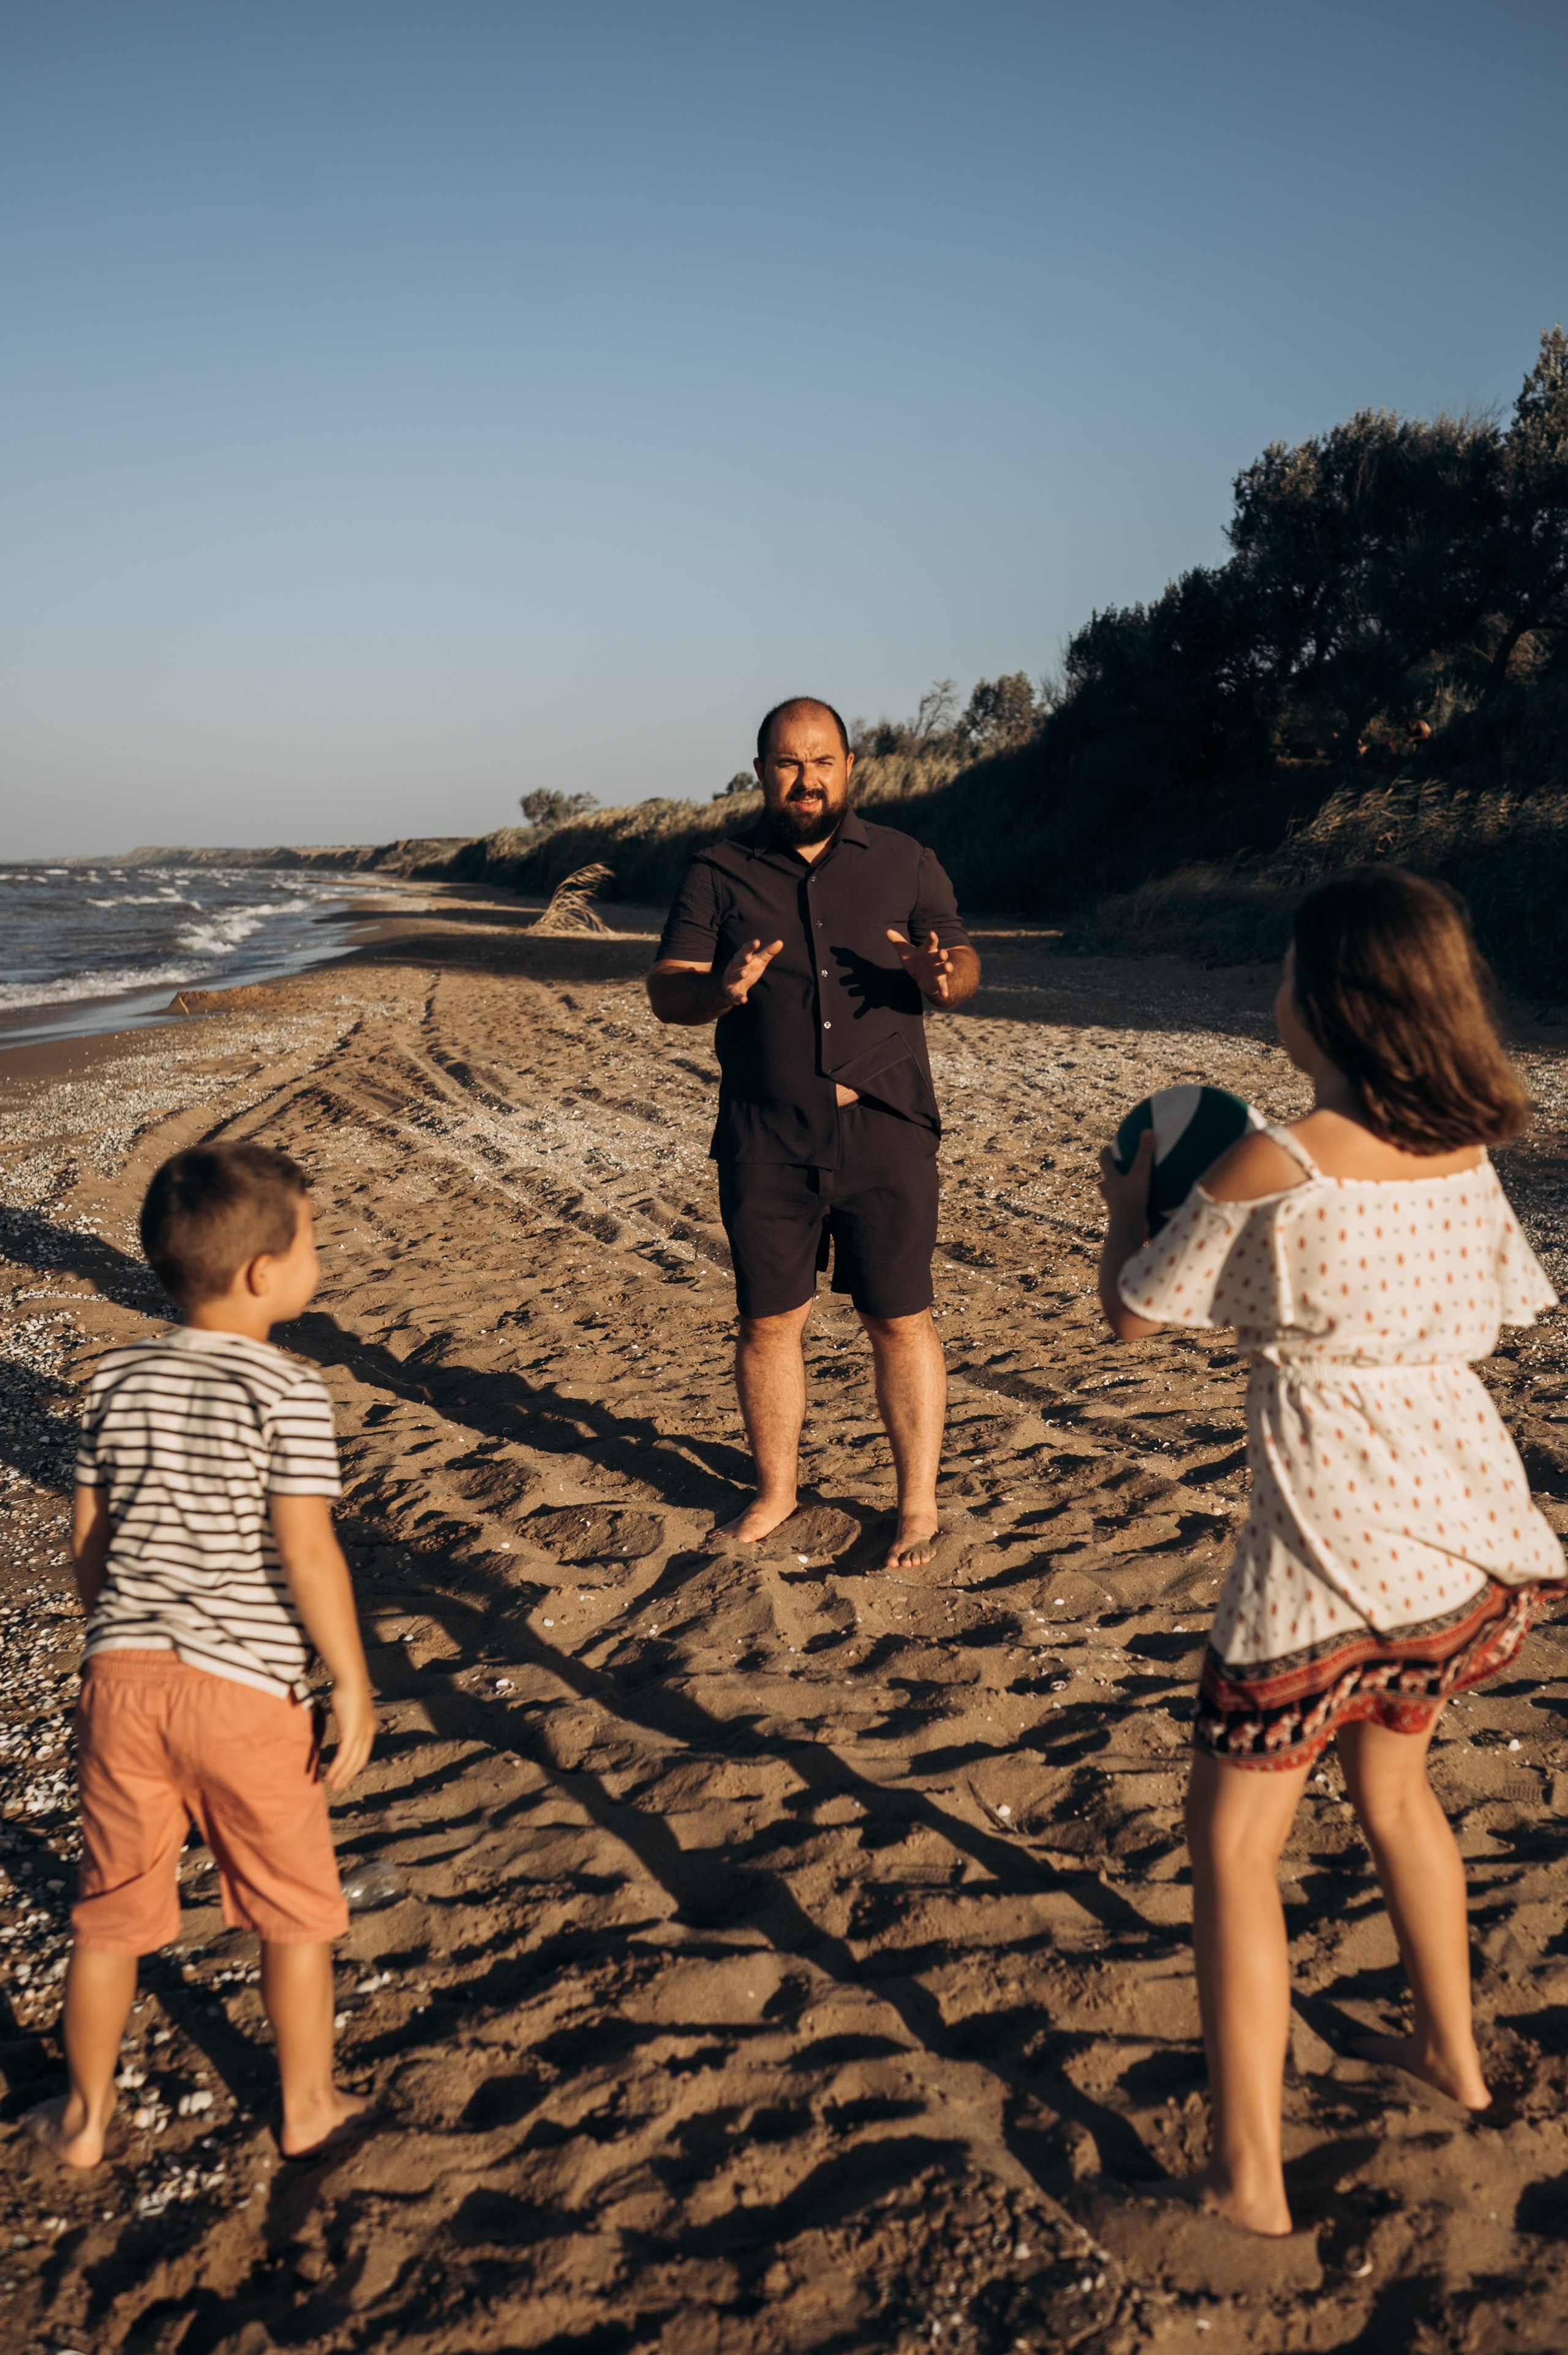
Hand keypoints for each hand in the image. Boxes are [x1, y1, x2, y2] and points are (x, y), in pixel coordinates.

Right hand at [323, 1678, 375, 1792]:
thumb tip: (344, 1714)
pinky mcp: (351, 1733)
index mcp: (369, 1727)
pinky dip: (337, 1767)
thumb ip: (348, 1715)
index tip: (345, 1774)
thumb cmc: (348, 1688)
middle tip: (338, 1786)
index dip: (354, 1765)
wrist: (351, 1679)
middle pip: (359, 1761)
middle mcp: (367, 1733)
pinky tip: (329, 1775)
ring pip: (351, 1761)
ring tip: (333, 1785)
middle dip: (348, 1775)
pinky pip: (344, 1755)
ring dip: (341, 1775)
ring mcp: (360, 1734)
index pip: (363, 1752)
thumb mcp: (350, 1706)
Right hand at [721, 936, 783, 1006]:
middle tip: (749, 957)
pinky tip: (744, 1000)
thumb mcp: (758, 961)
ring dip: (738, 975)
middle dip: (742, 960)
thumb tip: (781, 942)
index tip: (757, 941)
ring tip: (744, 973)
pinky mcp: (731, 992)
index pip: (744, 950)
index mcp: (740, 958)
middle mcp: (734, 967)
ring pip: (733, 976)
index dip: (750, 946)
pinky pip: (734, 995)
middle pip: (737, 962)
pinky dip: (738, 997)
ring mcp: (731, 980)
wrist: (731, 988)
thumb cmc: (747, 970)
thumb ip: (768, 952)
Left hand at [887, 927, 957, 999]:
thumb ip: (898, 941)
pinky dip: (944, 990)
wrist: (921, 977)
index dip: (932, 938)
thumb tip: (887, 931)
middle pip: (939, 956)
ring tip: (948, 967)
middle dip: (942, 954)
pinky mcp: (938, 983)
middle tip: (942, 953)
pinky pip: (942, 986)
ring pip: (943, 969)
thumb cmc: (915, 960)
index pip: (930, 943)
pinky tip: (944, 994)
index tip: (932, 934)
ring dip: (947, 968)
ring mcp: (938, 971)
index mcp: (928, 950)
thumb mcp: (906, 951)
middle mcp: (935, 960)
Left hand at [1097, 1127, 1154, 1229]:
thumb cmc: (1131, 1200)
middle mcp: (1110, 1193)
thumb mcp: (1140, 1174)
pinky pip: (1126, 1209)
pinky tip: (1141, 1206)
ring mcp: (1115, 1207)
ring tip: (1126, 1188)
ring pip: (1113, 1196)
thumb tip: (1148, 1130)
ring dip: (1117, 1191)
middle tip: (1114, 1168)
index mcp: (1111, 1180)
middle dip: (1108, 1175)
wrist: (1127, 1230)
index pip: (1105, 1162)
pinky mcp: (1123, 1218)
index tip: (1106, 1147)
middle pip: (1105, 1181)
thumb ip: (1144, 1154)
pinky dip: (1130, 1205)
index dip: (1105, 1154)